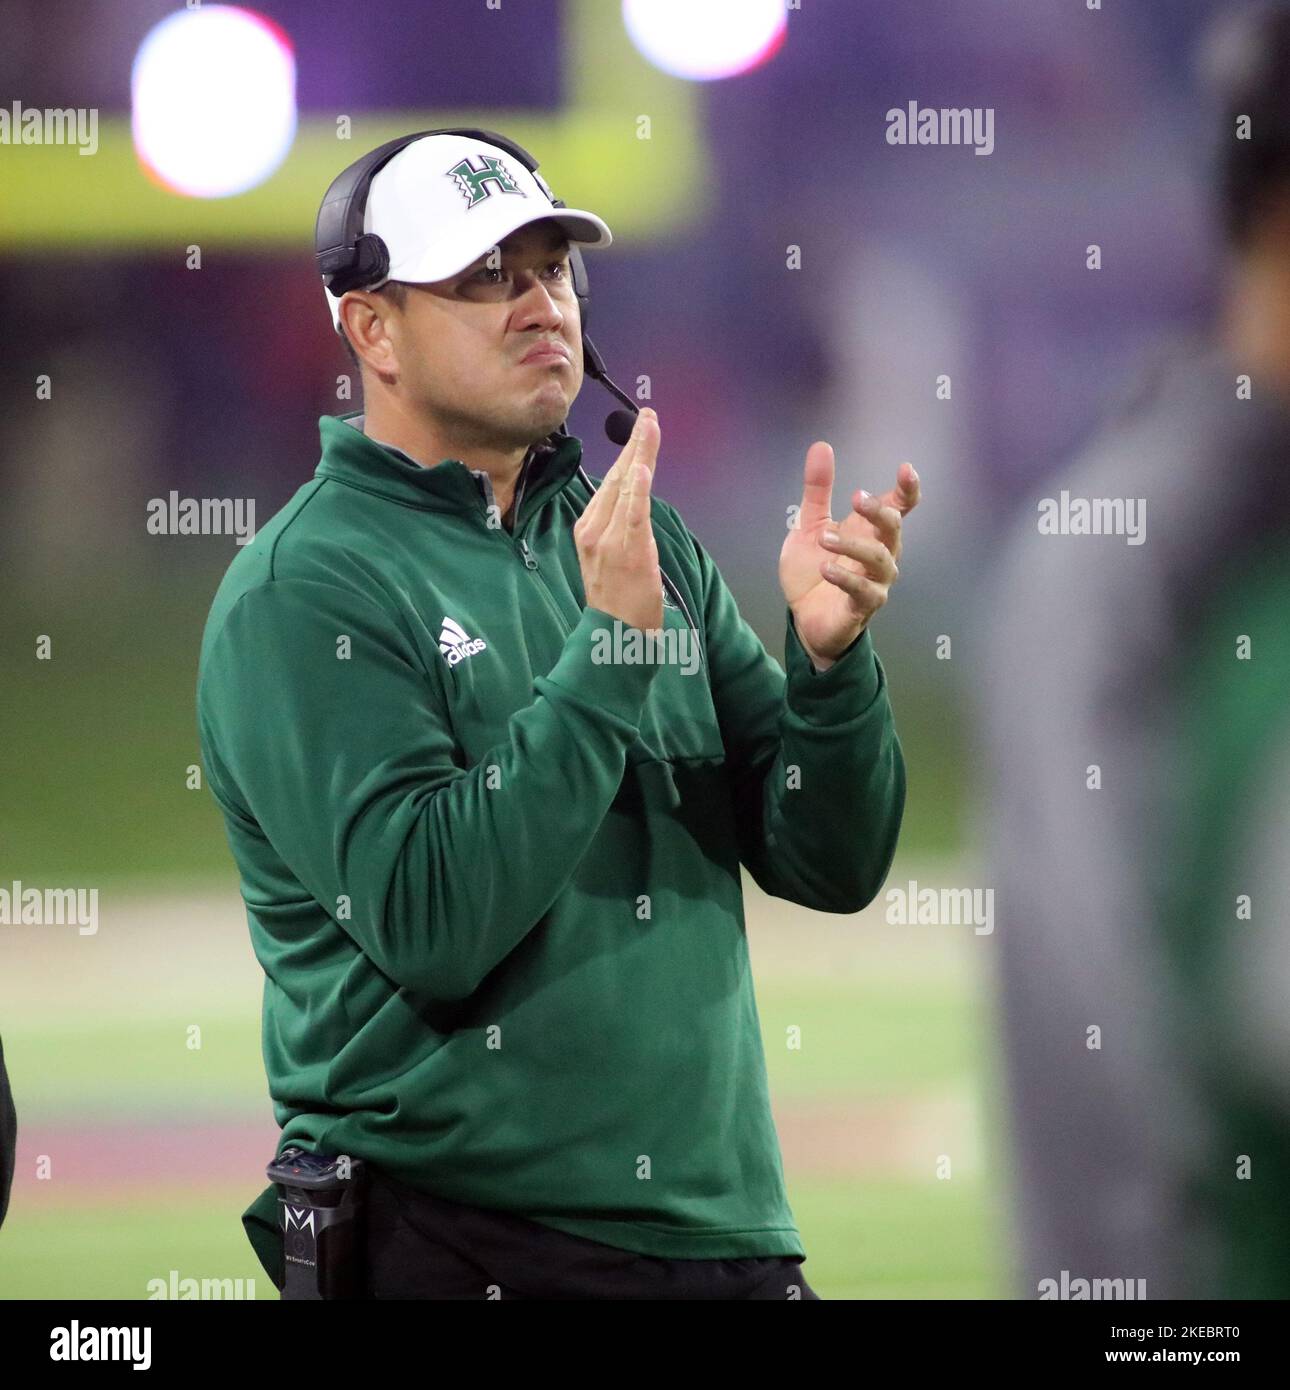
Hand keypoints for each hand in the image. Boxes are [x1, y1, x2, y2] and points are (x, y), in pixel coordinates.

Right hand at [574, 408, 663, 632]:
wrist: (615, 636)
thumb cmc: (618, 599)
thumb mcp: (609, 556)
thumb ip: (619, 526)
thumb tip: (635, 500)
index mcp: (587, 527)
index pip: (610, 481)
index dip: (626, 452)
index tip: (640, 428)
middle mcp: (592, 528)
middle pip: (616, 477)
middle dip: (634, 443)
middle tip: (649, 416)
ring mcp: (607, 539)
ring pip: (625, 487)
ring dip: (639, 453)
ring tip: (650, 426)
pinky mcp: (625, 550)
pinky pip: (632, 513)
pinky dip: (637, 487)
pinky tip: (642, 466)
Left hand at [780, 445, 919, 669]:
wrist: (803, 618)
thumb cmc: (814, 571)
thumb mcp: (809, 525)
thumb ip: (817, 490)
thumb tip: (821, 446)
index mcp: (870, 531)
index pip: (899, 506)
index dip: (907, 489)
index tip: (906, 470)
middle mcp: (880, 554)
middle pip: (894, 528)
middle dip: (878, 511)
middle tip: (855, 498)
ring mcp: (876, 581)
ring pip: (880, 559)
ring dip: (853, 545)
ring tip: (824, 539)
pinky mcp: (863, 606)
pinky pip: (864, 591)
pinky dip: (846, 578)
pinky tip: (826, 568)